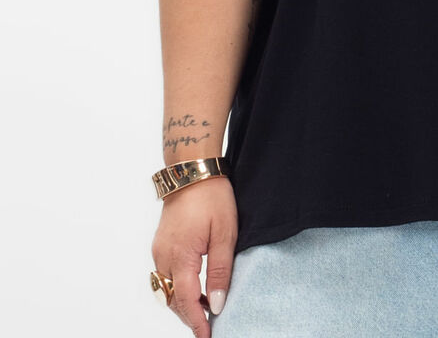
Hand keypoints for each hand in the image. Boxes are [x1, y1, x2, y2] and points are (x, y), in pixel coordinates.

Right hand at [151, 176, 237, 337]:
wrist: (192, 170)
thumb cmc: (212, 197)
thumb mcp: (225, 234)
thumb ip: (220, 271)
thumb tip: (216, 304)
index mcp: (181, 257)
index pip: (187, 302)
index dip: (197, 323)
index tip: (206, 337)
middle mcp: (164, 257)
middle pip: (173, 300)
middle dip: (190, 317)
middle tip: (208, 327)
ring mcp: (159, 250)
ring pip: (167, 290)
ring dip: (184, 302)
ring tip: (206, 309)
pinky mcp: (160, 244)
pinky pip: (166, 275)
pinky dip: (179, 287)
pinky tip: (196, 287)